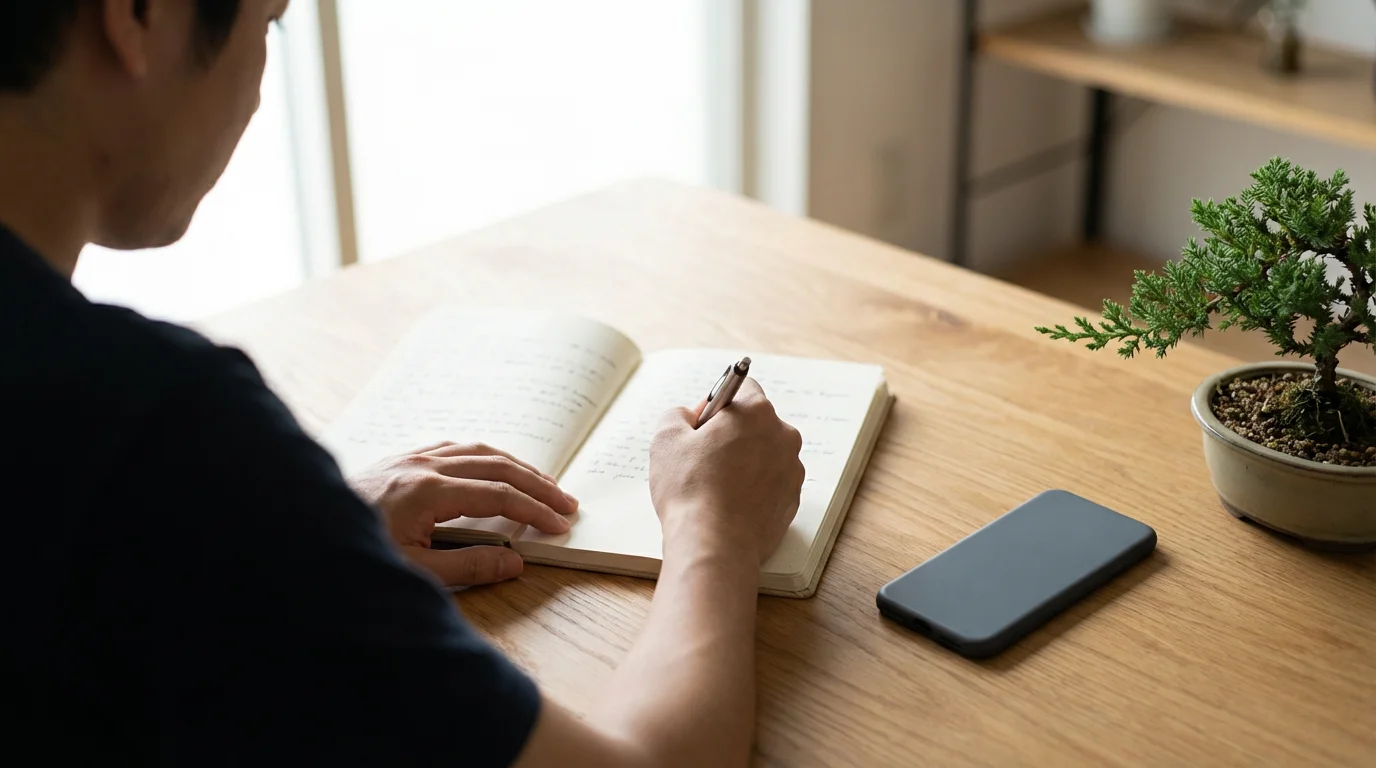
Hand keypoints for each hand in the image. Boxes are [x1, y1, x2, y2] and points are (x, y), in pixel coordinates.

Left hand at [348, 442, 577, 586]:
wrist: (299, 534)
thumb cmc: (353, 558)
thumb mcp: (413, 574)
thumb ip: (467, 568)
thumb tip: (515, 561)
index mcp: (426, 492)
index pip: (498, 496)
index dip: (534, 511)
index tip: (559, 526)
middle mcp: (420, 465)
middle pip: (496, 465)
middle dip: (537, 484)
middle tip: (567, 503)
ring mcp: (408, 458)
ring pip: (477, 449)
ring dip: (515, 465)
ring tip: (542, 483)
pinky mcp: (397, 459)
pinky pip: (452, 447)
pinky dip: (483, 456)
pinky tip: (493, 468)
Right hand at [649, 378, 803, 561]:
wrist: (714, 545)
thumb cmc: (690, 490)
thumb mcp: (665, 437)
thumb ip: (677, 413)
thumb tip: (688, 416)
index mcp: (757, 412)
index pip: (741, 387)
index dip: (716, 403)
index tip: (700, 423)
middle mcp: (783, 437)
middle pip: (753, 423)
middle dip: (729, 434)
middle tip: (701, 458)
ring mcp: (791, 471)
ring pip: (762, 455)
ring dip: (742, 462)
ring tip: (713, 486)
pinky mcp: (791, 501)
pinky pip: (769, 484)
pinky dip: (752, 489)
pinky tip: (728, 504)